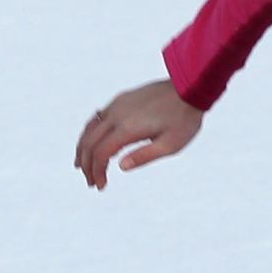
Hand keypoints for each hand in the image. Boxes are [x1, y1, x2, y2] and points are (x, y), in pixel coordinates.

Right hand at [75, 79, 203, 189]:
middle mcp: (117, 114)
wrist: (189, 86)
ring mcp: (118, 105)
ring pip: (90, 129)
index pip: (100, 153)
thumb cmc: (184, 118)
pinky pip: (98, 118)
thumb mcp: (170, 145)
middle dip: (86, 164)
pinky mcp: (121, 100)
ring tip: (82, 165)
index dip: (96, 172)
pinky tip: (93, 142)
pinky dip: (90, 134)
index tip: (100, 186)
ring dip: (83, 149)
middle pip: (89, 142)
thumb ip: (144, 156)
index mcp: (128, 128)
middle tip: (91, 181)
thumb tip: (121, 167)